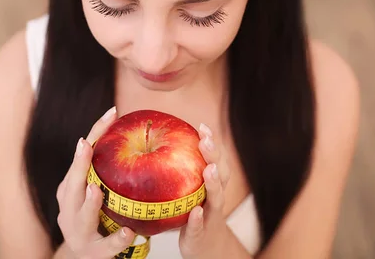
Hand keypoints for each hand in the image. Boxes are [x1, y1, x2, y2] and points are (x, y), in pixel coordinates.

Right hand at [55, 106, 136, 258]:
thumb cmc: (93, 220)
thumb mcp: (93, 195)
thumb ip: (108, 172)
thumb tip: (142, 136)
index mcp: (71, 188)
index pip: (83, 155)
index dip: (96, 132)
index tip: (113, 112)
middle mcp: (70, 207)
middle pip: (73, 183)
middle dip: (79, 164)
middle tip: (86, 145)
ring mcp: (79, 231)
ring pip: (83, 216)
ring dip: (90, 203)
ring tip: (97, 191)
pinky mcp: (93, 253)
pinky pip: (106, 246)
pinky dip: (116, 239)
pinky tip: (128, 232)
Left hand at [179, 123, 231, 257]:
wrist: (206, 247)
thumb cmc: (194, 212)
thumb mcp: (190, 189)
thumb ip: (180, 170)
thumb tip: (154, 143)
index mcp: (213, 182)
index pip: (216, 158)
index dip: (212, 142)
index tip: (203, 127)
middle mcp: (215, 196)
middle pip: (221, 173)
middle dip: (215, 155)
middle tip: (205, 141)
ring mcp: (210, 215)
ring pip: (217, 197)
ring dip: (213, 183)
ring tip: (209, 170)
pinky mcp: (200, 234)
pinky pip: (200, 225)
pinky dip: (199, 218)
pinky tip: (196, 212)